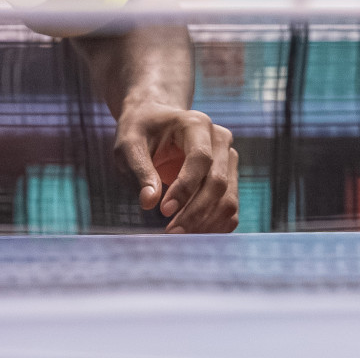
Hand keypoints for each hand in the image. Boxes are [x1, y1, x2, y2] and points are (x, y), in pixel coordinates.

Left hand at [113, 101, 237, 232]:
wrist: (153, 122)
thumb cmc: (139, 132)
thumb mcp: (129, 145)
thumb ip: (140, 171)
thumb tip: (149, 202)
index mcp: (196, 124)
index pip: (200, 159)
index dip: (185, 188)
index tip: (163, 210)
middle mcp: (219, 139)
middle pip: (218, 182)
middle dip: (195, 212)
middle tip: (171, 232)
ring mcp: (228, 159)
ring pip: (228, 199)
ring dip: (206, 224)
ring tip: (179, 236)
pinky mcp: (230, 178)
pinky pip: (230, 208)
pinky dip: (215, 226)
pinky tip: (193, 236)